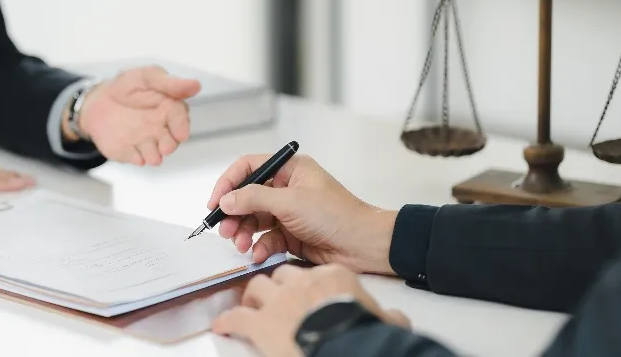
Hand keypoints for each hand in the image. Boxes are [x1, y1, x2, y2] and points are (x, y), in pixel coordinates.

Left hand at [67, 66, 200, 165]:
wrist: (99, 101)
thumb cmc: (128, 87)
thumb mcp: (147, 77)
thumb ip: (169, 83)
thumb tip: (196, 85)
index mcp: (169, 109)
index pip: (180, 119)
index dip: (181, 127)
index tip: (181, 134)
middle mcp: (161, 129)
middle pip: (171, 141)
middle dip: (170, 146)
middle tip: (166, 148)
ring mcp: (146, 142)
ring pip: (155, 154)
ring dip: (154, 156)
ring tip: (152, 157)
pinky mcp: (130, 152)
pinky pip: (135, 159)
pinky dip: (136, 159)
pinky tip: (136, 157)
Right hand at [207, 154, 397, 274]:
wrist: (363, 245)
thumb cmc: (335, 215)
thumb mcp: (291, 202)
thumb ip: (254, 199)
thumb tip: (225, 199)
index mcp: (290, 169)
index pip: (249, 168)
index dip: (229, 183)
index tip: (214, 202)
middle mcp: (287, 187)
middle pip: (247, 196)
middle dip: (233, 213)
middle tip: (223, 229)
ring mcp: (288, 212)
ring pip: (253, 219)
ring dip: (243, 232)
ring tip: (239, 244)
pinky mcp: (291, 234)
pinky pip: (265, 238)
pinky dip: (258, 246)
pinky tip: (257, 254)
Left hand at [213, 264, 409, 356]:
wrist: (347, 347)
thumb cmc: (362, 331)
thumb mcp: (383, 318)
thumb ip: (387, 314)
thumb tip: (396, 318)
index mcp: (331, 278)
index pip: (313, 272)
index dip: (307, 283)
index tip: (308, 293)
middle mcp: (302, 282)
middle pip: (282, 275)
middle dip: (278, 286)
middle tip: (277, 298)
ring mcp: (279, 300)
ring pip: (258, 286)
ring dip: (254, 297)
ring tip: (253, 307)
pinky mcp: (261, 322)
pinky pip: (236, 315)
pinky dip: (228, 320)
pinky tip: (223, 325)